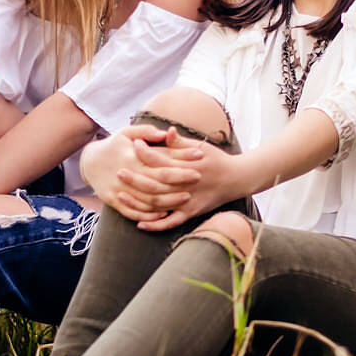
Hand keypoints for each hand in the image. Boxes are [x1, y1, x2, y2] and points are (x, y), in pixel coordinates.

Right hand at [82, 124, 203, 221]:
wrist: (88, 162)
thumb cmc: (113, 145)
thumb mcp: (126, 132)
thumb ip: (146, 131)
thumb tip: (167, 132)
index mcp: (131, 157)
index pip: (161, 161)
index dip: (181, 160)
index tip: (199, 156)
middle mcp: (126, 174)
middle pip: (158, 183)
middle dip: (180, 181)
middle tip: (198, 177)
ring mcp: (118, 190)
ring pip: (148, 200)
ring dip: (169, 201)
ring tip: (186, 198)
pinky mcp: (113, 201)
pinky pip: (133, 212)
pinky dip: (149, 215)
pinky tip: (165, 213)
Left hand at [129, 139, 254, 231]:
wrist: (237, 178)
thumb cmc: (216, 159)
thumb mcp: (200, 147)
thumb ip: (181, 142)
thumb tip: (167, 131)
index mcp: (186, 166)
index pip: (161, 159)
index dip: (145, 152)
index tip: (132, 146)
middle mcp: (185, 184)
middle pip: (155, 183)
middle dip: (135, 178)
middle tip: (119, 172)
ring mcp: (188, 200)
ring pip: (158, 204)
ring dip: (138, 201)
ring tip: (120, 196)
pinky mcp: (191, 213)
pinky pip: (171, 222)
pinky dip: (156, 224)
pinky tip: (140, 223)